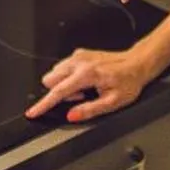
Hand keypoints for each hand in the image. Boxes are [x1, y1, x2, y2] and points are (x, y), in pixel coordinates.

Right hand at [28, 46, 162, 122]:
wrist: (137, 63)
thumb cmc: (128, 81)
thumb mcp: (113, 102)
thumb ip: (90, 109)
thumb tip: (72, 115)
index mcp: (86, 75)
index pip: (58, 92)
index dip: (43, 104)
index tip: (32, 112)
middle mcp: (79, 62)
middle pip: (51, 80)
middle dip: (60, 93)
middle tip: (81, 97)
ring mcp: (79, 56)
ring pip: (55, 73)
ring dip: (64, 85)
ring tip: (85, 90)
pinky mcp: (80, 54)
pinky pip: (63, 67)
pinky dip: (68, 77)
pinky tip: (85, 81)